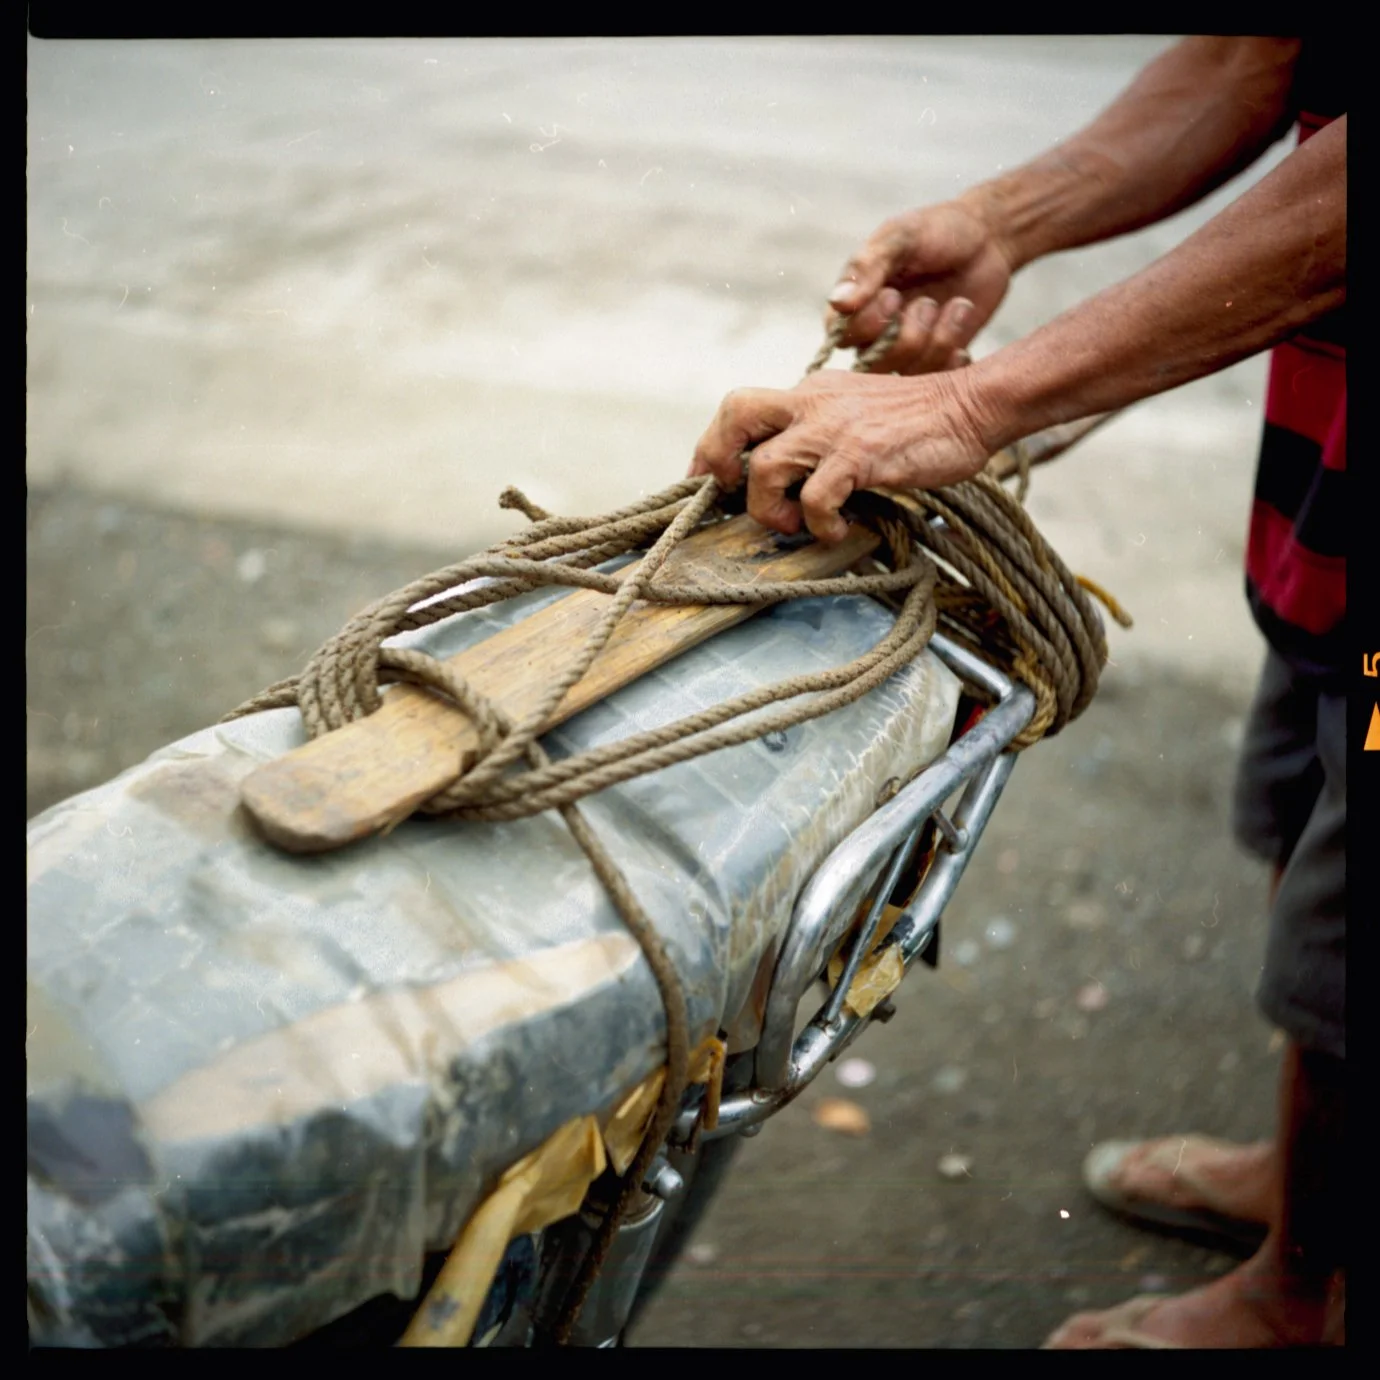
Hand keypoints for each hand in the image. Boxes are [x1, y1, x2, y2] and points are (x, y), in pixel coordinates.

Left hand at [690, 368, 991, 543]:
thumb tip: (786, 480)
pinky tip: (839, 529)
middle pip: (734, 414)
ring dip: (768, 507)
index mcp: (809, 392)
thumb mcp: (855, 415)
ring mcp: (834, 427)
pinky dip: (820, 524)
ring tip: (795, 524)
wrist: (971, 407)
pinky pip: (816, 498)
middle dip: (716, 460)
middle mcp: (812, 402)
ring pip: (765, 466)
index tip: (707, 482)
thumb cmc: (918, 422)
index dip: (712, 447)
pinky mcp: (860, 454)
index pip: (740, 409)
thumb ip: (819, 434)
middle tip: (729, 496)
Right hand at [826, 197, 1013, 373]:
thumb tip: (837, 302)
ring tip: (958, 306)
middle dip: (907, 336)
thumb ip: (868, 267)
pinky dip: (954, 360)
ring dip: (937, 340)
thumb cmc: (936, 231)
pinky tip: (964, 334)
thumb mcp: (901, 236)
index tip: (894, 296)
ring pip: (907, 375)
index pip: (840, 336)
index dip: (867, 325)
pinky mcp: (936, 363)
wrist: (987, 239)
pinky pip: (936, 383)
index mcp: (856, 304)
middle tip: (928, 302)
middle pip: (873, 365)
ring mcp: (906, 353)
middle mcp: (874, 335)